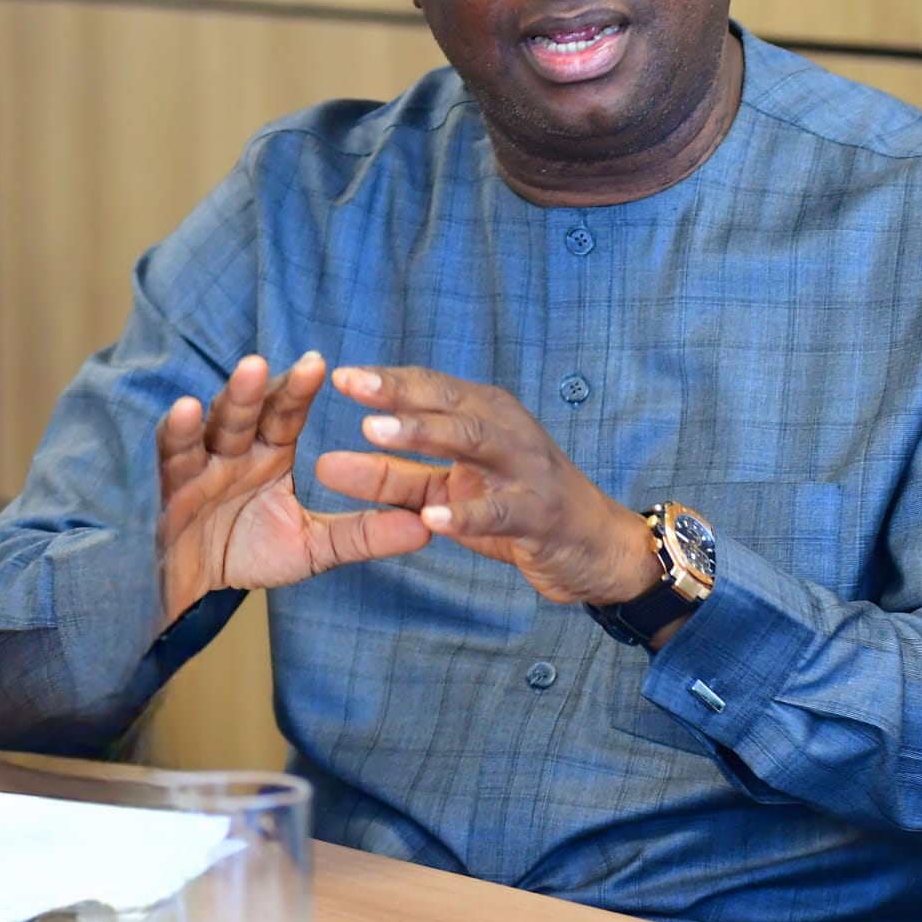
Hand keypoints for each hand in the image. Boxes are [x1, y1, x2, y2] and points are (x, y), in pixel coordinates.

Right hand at [156, 352, 429, 625]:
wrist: (184, 590)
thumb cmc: (244, 553)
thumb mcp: (311, 548)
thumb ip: (362, 535)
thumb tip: (427, 529)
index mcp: (268, 451)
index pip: (288, 413)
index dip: (302, 389)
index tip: (326, 364)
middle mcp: (234, 447)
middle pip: (255, 408)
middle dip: (276, 384)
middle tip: (307, 363)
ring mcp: (199, 462)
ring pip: (217, 421)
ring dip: (235, 395)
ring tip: (254, 369)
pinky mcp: (166, 483)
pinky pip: (172, 452)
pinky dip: (178, 430)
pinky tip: (186, 409)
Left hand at [317, 365, 655, 607]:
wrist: (597, 547)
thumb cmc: (517, 509)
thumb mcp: (449, 489)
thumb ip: (390, 478)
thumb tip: (324, 463)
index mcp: (486, 414)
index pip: (431, 387)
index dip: (387, 380)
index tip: (337, 375)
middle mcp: (507, 429)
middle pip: (448, 402)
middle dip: (398, 392)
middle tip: (350, 385)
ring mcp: (526, 470)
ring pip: (472, 441)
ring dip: (423, 433)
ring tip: (374, 431)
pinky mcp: (539, 515)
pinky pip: (499, 512)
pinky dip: (466, 513)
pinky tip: (431, 517)